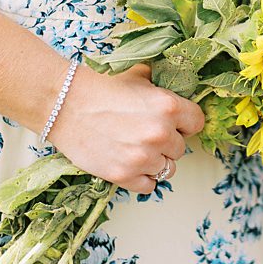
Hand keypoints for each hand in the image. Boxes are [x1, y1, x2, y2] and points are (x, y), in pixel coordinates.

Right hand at [51, 64, 205, 194]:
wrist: (65, 105)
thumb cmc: (101, 89)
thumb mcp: (138, 77)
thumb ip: (161, 87)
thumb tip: (177, 94)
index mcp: (168, 106)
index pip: (197, 123)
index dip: (184, 123)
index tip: (172, 124)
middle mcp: (159, 134)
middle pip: (180, 149)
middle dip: (165, 143)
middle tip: (143, 135)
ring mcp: (142, 157)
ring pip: (167, 170)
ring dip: (154, 162)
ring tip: (135, 150)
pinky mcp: (125, 175)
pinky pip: (149, 186)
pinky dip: (141, 178)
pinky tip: (129, 163)